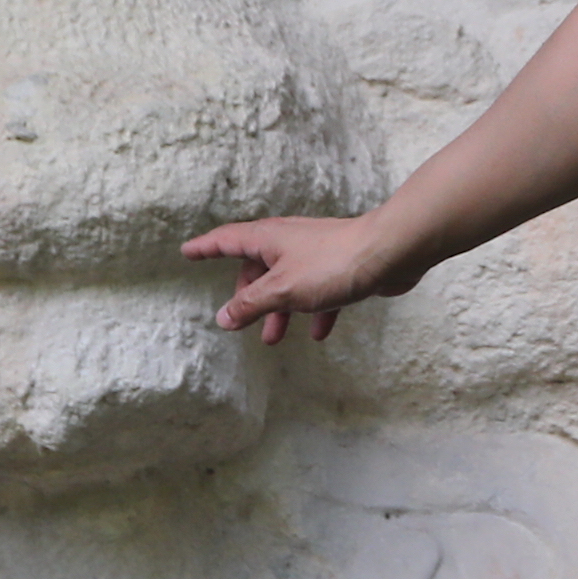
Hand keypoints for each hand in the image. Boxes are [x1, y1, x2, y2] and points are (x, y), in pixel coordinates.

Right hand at [182, 213, 421, 341]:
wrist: (390, 253)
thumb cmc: (333, 264)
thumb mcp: (282, 290)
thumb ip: (250, 305)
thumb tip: (223, 317)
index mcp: (268, 239)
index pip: (226, 240)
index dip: (205, 247)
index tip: (187, 251)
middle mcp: (289, 242)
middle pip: (257, 267)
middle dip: (248, 295)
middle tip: (242, 319)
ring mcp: (315, 254)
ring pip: (287, 284)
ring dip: (279, 311)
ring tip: (274, 339)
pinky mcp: (339, 267)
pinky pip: (318, 292)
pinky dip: (314, 311)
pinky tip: (319, 333)